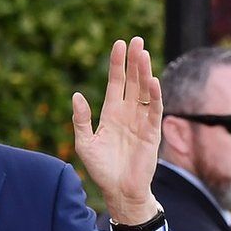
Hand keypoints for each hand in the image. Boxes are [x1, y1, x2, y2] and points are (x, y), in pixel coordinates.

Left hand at [72, 37, 162, 223]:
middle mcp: (127, 113)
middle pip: (133, 81)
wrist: (119, 190)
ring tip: (143, 53)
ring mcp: (141, 121)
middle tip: (136, 40)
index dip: (117, 64)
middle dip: (134, 61)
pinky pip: (154, 110)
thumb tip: (76, 95)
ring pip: (144, 91)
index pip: (116, 82)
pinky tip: (152, 81)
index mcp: (111, 113)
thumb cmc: (101, 169)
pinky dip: (154, 96)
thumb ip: (81, 119)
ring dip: (144, 73)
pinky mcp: (152, 133)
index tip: (119, 44)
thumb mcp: (84, 143)